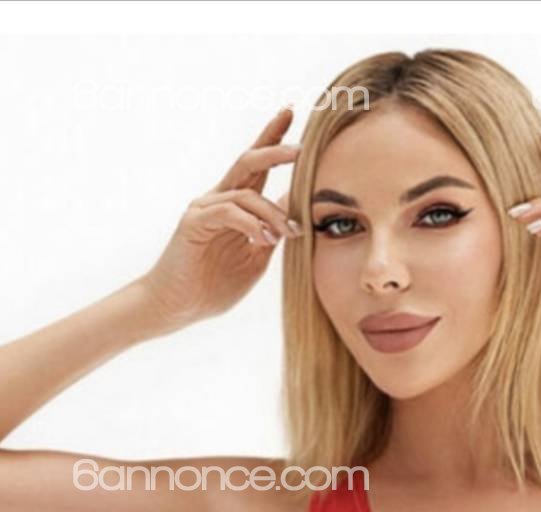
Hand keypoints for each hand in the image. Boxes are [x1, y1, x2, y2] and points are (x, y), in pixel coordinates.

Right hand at [138, 107, 302, 330]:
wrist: (177, 308)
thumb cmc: (213, 287)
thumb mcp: (255, 259)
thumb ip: (272, 232)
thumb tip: (294, 208)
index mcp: (236, 206)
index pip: (258, 166)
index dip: (273, 138)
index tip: (292, 113)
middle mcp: (219, 199)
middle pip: (249, 162)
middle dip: (275, 148)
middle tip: (301, 147)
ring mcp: (205, 208)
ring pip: (246, 192)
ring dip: (272, 211)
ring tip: (288, 232)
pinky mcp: (194, 222)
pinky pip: (228, 212)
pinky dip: (251, 223)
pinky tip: (264, 239)